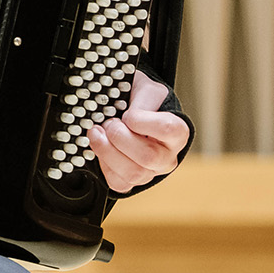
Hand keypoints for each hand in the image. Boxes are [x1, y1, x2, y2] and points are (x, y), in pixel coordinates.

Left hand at [88, 69, 190, 193]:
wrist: (132, 113)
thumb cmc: (142, 101)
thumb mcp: (145, 90)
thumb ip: (141, 101)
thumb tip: (128, 118)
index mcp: (177, 132)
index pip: (167, 129)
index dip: (142, 121)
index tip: (128, 114)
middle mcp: (168, 156)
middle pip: (148, 157)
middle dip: (119, 137)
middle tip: (108, 123)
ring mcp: (151, 172)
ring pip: (133, 173)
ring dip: (106, 150)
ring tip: (97, 133)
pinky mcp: (133, 182)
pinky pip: (118, 182)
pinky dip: (103, 164)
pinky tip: (100, 147)